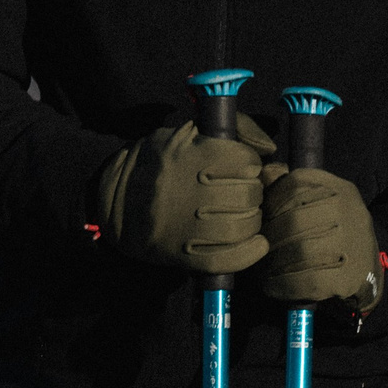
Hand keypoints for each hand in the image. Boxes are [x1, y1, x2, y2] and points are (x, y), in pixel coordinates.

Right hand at [93, 113, 277, 275]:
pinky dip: (249, 252)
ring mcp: (188, 227)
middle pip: (250, 195)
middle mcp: (193, 192)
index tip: (240, 169)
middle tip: (238, 193)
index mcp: (195, 157)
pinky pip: (230, 259)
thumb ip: (238, 129)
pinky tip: (253, 243)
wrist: (118, 200)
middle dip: (251, 193)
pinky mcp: (185, 256)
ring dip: (250, 220)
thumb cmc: (162, 162)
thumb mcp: (191, 131)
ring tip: (239, 214)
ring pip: (245, 226)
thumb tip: (269, 149)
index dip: (250, 166)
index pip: (249, 164)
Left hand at [258, 168, 383, 309]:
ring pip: (298, 250)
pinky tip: (274, 286)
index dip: (271, 203)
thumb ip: (289, 186)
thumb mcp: (320, 202)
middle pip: (293, 219)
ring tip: (263, 269)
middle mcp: (350, 211)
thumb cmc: (333, 234)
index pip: (295, 184)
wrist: (367, 273)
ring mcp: (351, 244)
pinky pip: (304, 280)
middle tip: (257, 250)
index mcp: (340, 189)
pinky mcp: (347, 277)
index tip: (262, 219)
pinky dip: (282, 284)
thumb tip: (263, 174)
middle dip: (269, 237)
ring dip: (272, 263)